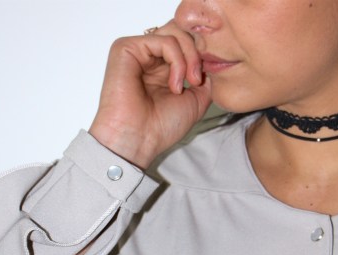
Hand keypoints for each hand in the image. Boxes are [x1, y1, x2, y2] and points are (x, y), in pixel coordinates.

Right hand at [89, 21, 211, 168]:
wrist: (138, 140)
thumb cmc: (160, 128)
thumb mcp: (195, 101)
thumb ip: (204, 78)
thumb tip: (211, 61)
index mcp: (161, 67)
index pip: (186, 42)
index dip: (201, 55)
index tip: (204, 82)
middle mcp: (149, 57)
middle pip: (181, 31)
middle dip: (197, 53)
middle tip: (197, 81)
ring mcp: (137, 51)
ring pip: (174, 32)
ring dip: (189, 57)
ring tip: (187, 84)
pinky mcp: (126, 48)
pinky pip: (163, 40)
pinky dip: (177, 61)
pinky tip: (174, 85)